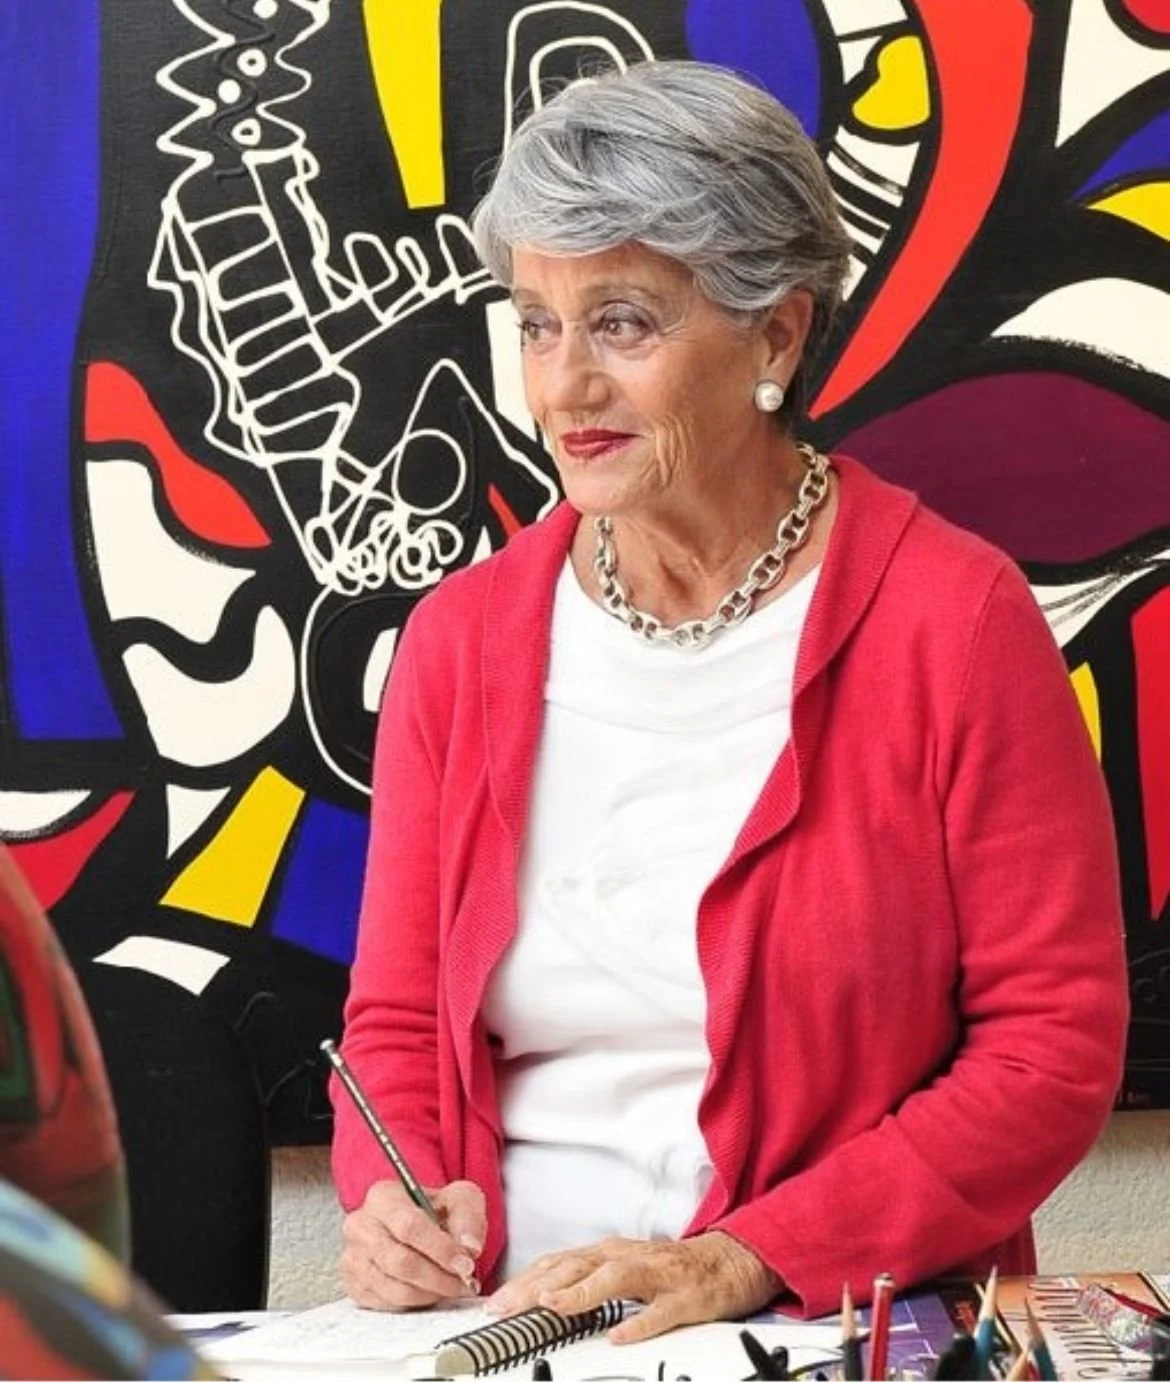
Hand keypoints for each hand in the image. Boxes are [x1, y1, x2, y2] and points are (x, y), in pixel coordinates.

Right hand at [341, 1178, 486, 1309]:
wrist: (417, 1226)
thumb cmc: (435, 1210)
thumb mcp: (460, 1198)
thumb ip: (468, 1216)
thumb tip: (469, 1246)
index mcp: (383, 1197)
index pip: (409, 1226)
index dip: (441, 1249)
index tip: (465, 1263)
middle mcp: (361, 1226)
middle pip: (400, 1261)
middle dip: (438, 1277)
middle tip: (463, 1282)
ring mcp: (353, 1258)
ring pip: (394, 1288)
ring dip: (430, 1293)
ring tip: (452, 1287)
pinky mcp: (355, 1285)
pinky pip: (386, 1304)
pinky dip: (415, 1304)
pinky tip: (431, 1292)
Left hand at [487, 1231, 781, 1342]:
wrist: (729, 1262)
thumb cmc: (671, 1269)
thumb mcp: (623, 1269)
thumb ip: (587, 1280)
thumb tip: (542, 1297)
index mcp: (611, 1252)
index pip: (559, 1261)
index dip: (525, 1279)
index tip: (495, 1301)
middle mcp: (629, 1256)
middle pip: (578, 1265)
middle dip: (538, 1285)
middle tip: (506, 1307)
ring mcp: (657, 1275)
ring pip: (615, 1279)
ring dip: (581, 1292)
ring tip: (552, 1306)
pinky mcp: (686, 1297)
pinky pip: (661, 1312)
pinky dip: (640, 1323)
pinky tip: (619, 1337)